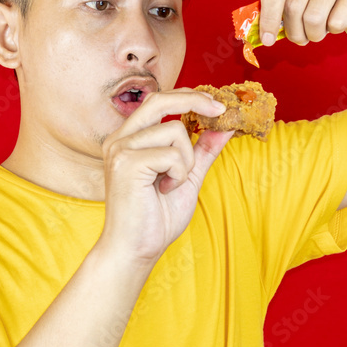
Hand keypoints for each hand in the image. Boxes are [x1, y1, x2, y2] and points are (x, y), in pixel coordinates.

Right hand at [100, 89, 235, 262]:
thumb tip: (226, 126)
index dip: (188, 97)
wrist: (135, 249)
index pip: (158, 101)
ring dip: (186, 161)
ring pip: (174, 131)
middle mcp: (120, 138)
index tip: (217, 105)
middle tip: (221, 110)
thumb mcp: (187, 176)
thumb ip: (203, 150)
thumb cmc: (156, 217)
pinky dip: (178, 174)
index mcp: (129, 138)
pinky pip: (172, 155)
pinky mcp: (126, 163)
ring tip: (170, 184)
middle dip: (195, 100)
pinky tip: (163, 191)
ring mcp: (120, 149)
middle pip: (160, 99)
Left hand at [257, 0, 346, 45]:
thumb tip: (264, 37)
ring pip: (313, 17)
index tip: (267, 40)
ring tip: (317, 31)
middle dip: (294, 32)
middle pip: (293, 6)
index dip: (269, 17)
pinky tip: (337, 19)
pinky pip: (336, 22)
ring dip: (313, 34)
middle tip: (299, 39)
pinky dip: (334, 30)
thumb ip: (275, 10)